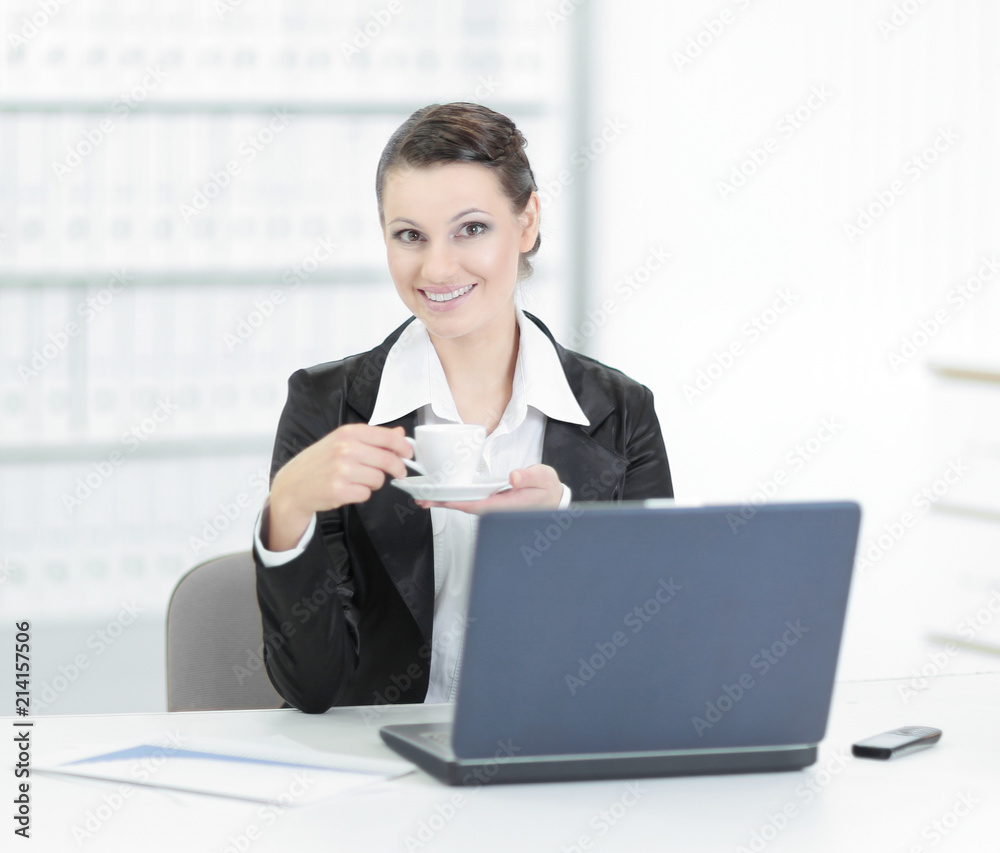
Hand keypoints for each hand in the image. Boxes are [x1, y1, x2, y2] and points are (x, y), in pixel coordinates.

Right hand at [267, 424, 411, 549]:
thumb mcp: (342, 442)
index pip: (386, 437)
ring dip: (373, 482)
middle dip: (396, 468)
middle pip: (388, 460)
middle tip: (398, 473)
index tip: (409, 454)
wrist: (292, 486)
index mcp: (347, 433)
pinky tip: (348, 489)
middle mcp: (345, 449)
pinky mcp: (339, 491)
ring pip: (378, 479)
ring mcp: (341, 470)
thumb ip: (372, 438)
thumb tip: (400, 433)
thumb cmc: (318, 463)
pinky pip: (366, 494)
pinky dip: (361, 494)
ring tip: (357, 480)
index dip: (403, 447)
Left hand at [416, 463, 563, 514]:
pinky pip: (469, 499)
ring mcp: (492, 505)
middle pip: (464, 506)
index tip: (440, 499)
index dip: (457, 502)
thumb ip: (529, 476)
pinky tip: (442, 492)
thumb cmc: (548, 489)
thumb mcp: (543, 478)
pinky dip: (454, 496)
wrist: (553, 498)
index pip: (477, 505)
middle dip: (443, 502)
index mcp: (506, 505)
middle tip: (420, 499)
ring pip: (464, 503)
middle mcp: (495, 508)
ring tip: (424, 496)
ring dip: (445, 499)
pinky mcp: (491, 500)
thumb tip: (513, 477)